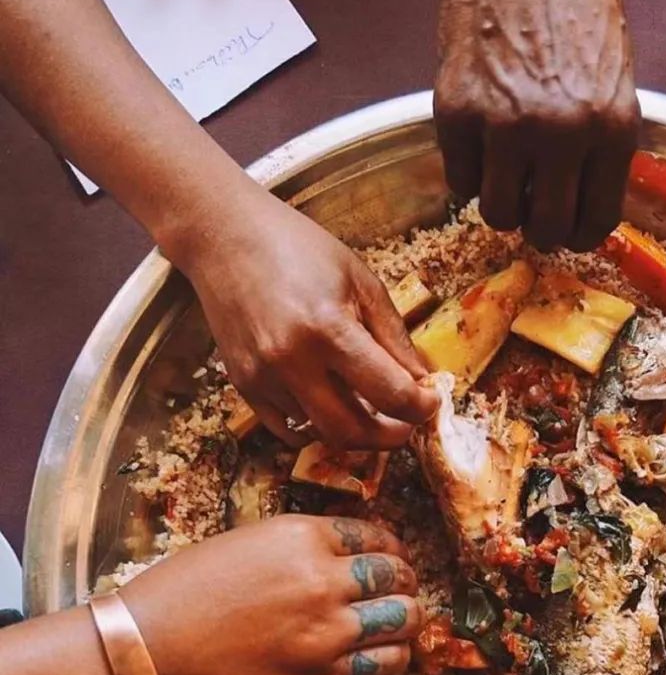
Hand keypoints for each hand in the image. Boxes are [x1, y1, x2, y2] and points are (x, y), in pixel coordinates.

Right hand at [120, 514, 422, 674]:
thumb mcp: (249, 541)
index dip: (391, 548)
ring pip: (404, 619)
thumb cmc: (187, 591)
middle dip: (405, 581)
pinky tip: (385, 653)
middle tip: (401, 588)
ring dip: (407, 618)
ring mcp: (329, 634)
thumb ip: (305, 545)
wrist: (151, 649)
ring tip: (401, 620)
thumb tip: (352, 554)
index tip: (392, 557)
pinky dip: (394, 656)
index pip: (377, 537)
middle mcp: (325, 581)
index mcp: (304, 537)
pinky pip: (385, 664)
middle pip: (398, 576)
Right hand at [168, 186, 437, 447]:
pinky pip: (287, 429)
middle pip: (352, 431)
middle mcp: (291, 361)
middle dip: (389, 437)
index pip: (389, 393)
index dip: (420, 408)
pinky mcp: (243, 385)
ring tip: (371, 409)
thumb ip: (394, 336)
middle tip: (407, 424)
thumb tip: (421, 381)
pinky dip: (317, 428)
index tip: (431, 404)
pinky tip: (332, 407)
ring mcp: (262, 378)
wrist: (224, 237)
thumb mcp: (360, 280)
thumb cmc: (298, 248)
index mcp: (328, 329)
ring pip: (319, 433)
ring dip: (354, 430)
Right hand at [434, 0, 638, 250]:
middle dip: (537, 224)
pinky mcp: (457, 110)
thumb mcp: (614, 73)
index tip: (566, 227)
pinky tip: (478, 140)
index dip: (577, 233)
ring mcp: (506, 123)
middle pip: (544, 229)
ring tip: (503, 171)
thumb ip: (604, 139)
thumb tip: (585, 197)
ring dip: (499, 201)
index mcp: (611, 126)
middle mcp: (562, 133)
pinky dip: (466, 170)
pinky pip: (459, 180)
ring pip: (497, 213)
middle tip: (531, 205)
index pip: (596, 221)